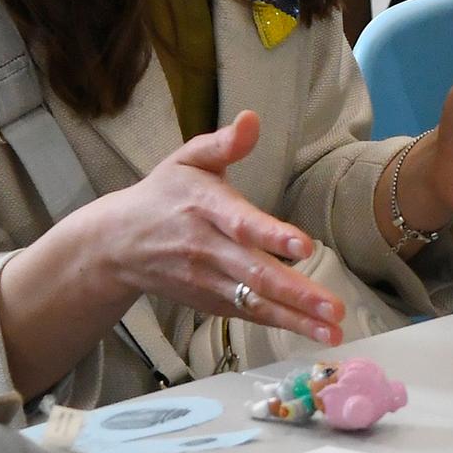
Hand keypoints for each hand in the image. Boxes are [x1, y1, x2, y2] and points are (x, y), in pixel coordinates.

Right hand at [61, 111, 342, 342]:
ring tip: (333, 331)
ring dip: (297, 318)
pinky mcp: (211, 301)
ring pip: (256, 302)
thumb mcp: (187, 159)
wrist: (117, 243)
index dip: (271, 236)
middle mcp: (208, 249)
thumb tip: (252, 119)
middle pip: (255, 273)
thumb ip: (223, 143)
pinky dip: (281, 324)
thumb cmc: (164, 194)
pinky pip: (249, 314)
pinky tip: (315, 332)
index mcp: (205, 208)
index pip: (241, 224)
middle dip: (298, 293)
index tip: (304, 246)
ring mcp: (209, 281)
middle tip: (335, 307)